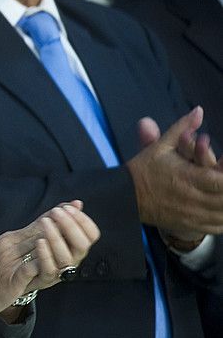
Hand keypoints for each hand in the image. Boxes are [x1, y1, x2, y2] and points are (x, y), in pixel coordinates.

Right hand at [0, 200, 98, 325]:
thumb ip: (15, 243)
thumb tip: (36, 236)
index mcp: (6, 241)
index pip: (34, 225)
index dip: (52, 216)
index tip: (69, 207)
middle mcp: (8, 248)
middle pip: (38, 232)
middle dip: (60, 224)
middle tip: (77, 214)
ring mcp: (9, 262)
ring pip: (37, 246)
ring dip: (55, 240)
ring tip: (72, 237)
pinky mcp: (10, 279)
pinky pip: (30, 268)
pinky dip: (43, 262)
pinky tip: (57, 261)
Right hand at [132, 108, 222, 244]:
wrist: (126, 196)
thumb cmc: (146, 168)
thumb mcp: (162, 146)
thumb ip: (182, 128)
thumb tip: (199, 111)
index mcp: (188, 177)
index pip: (222, 181)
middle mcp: (193, 198)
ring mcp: (193, 214)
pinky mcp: (190, 225)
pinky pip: (217, 226)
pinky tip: (221, 208)